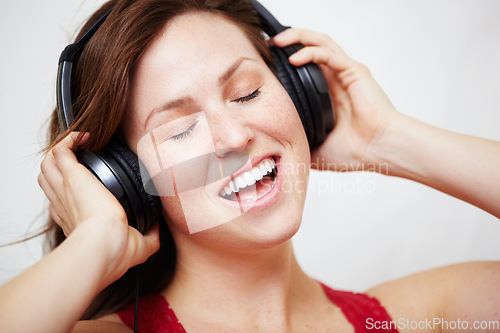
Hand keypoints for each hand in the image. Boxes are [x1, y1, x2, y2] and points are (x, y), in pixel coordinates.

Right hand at [38, 132, 159, 286]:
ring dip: (61, 150)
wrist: (105, 245)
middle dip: (60, 166)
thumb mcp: (138, 246)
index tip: (86, 184)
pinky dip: (69, 140)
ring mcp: (65, 189)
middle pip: (50, 179)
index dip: (71, 191)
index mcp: (76, 220)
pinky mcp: (71, 176)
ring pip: (49, 164)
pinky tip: (84, 137)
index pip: (65, 202)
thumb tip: (157, 227)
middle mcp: (65, 204)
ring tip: (80, 143)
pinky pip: (60, 151)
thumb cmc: (115, 250)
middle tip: (80, 157)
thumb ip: (149, 237)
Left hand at [272, 28, 401, 171]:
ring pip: (320, 44)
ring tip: (278, 40)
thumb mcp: (317, 148)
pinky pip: (329, 55)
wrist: (379, 151)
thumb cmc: (356, 151)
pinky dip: (310, 52)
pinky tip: (294, 58)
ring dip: (298, 37)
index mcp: (330, 93)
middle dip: (290, 41)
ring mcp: (346, 73)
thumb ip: (301, 144)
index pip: (307, 66)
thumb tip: (279, 150)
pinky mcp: (355, 72)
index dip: (287, 59)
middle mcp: (338, 79)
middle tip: (269, 44)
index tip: (267, 63)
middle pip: (312, 48)